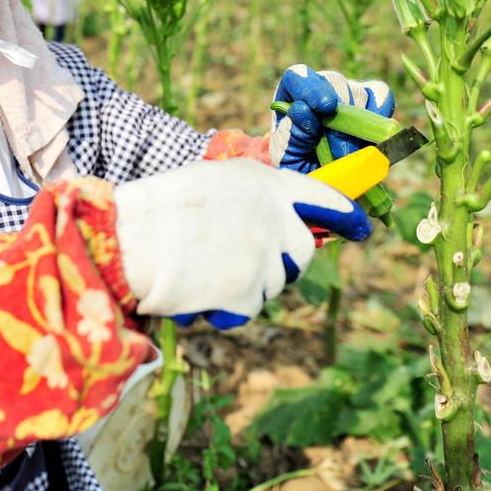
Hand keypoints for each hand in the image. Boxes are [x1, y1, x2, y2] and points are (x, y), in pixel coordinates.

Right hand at [113, 159, 369, 328]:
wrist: (129, 241)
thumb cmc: (157, 211)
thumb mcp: (211, 183)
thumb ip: (248, 197)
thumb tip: (269, 222)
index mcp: (264, 182)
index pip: (322, 195)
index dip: (344, 213)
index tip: (361, 227)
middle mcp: (275, 217)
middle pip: (302, 252)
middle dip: (282, 262)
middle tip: (243, 262)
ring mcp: (266, 257)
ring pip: (273, 283)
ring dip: (246, 284)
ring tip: (203, 269)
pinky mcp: (250, 293)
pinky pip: (247, 308)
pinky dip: (225, 307)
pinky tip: (196, 291)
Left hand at [269, 64, 394, 171]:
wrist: (323, 184)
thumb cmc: (300, 167)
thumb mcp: (289, 158)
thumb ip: (292, 136)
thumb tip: (303, 109)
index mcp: (292, 97)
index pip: (297, 77)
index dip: (310, 87)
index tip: (325, 107)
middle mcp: (320, 89)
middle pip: (334, 83)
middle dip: (340, 120)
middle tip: (340, 153)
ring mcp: (348, 92)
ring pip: (358, 93)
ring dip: (358, 126)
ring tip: (351, 157)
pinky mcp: (372, 101)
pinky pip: (381, 95)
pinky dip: (381, 115)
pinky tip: (375, 139)